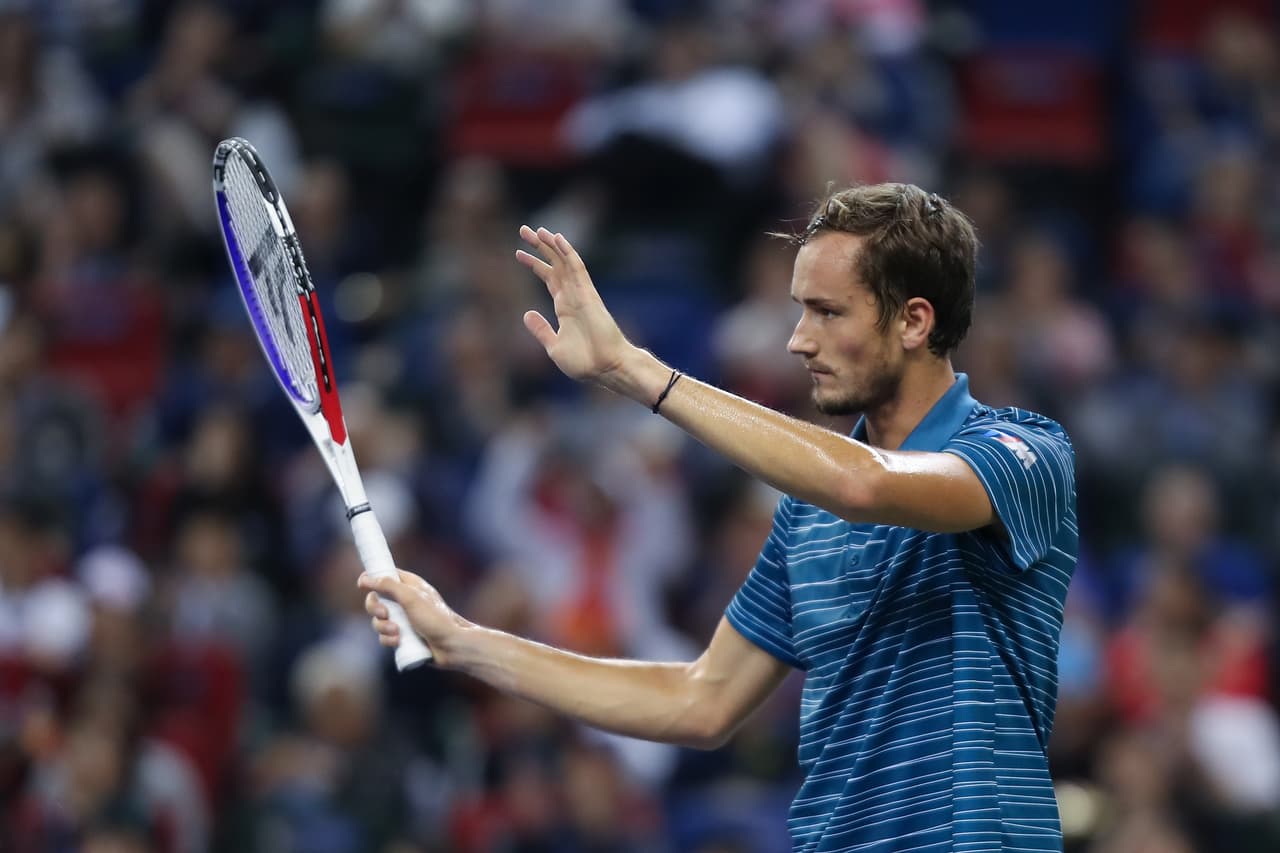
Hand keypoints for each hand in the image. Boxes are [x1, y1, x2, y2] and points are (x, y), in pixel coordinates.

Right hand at [359, 569, 468, 666]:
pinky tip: (399, 641)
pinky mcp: (402, 637)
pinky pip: (384, 637)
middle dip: (375, 608)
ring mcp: (403, 620)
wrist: (451, 646)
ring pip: (378, 621)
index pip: (385, 575)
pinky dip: (388, 639)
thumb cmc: (435, 618)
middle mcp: (404, 601)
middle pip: (376, 600)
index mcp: (409, 586)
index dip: (372, 578)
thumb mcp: (411, 597)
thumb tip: (366, 578)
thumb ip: (388, 586)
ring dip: (383, 627)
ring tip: (397, 632)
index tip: (362, 584)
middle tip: (384, 614)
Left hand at [515, 226, 632, 385]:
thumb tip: (526, 314)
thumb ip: (541, 329)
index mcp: (564, 308)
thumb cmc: (584, 362)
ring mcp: (580, 293)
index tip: (519, 253)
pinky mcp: (588, 294)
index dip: (534, 264)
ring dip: (551, 245)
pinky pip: (577, 268)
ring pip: (564, 262)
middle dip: (539, 248)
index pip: (548, 278)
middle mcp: (572, 296)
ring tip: (536, 230)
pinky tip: (557, 238)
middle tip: (523, 230)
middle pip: (554, 265)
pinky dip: (567, 252)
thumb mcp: (554, 346)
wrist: (605, 368)